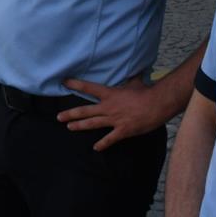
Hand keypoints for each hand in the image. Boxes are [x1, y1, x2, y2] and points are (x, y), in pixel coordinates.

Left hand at [58, 76, 179, 151]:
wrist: (157, 104)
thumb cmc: (146, 92)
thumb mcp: (135, 82)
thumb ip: (130, 77)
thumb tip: (135, 68)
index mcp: (110, 94)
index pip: (88, 88)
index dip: (75, 84)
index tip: (64, 82)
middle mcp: (108, 107)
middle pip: (85, 111)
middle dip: (71, 114)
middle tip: (59, 117)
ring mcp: (114, 120)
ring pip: (92, 124)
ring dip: (80, 126)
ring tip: (69, 127)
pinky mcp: (123, 131)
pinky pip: (110, 139)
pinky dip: (103, 144)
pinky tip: (96, 148)